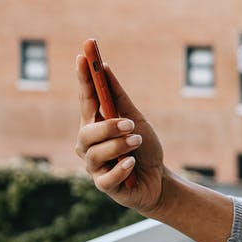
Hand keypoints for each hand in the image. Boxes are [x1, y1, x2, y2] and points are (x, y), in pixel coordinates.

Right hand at [74, 54, 165, 214]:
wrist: (159, 179)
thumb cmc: (144, 148)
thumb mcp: (137, 119)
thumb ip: (120, 98)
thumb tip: (105, 68)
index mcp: (95, 125)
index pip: (86, 99)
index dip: (83, 78)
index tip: (83, 56)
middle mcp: (89, 146)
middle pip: (86, 132)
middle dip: (108, 127)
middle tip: (130, 124)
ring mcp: (95, 166)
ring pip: (96, 154)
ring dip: (120, 146)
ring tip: (137, 142)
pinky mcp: (104, 186)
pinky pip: (106, 178)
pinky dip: (121, 169)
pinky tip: (132, 164)